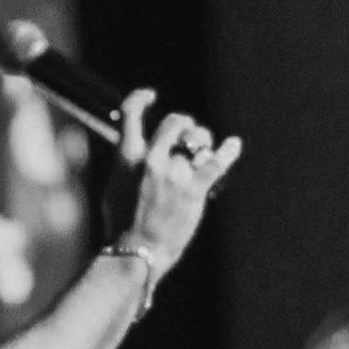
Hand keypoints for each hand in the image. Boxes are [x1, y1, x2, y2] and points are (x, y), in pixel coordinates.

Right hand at [105, 92, 241, 276]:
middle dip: (184, 124)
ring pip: (198, 141)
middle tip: (186, 133)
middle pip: (175, 122)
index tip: (150, 96)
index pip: (131, 111)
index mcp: (127, 155)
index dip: (140, 97)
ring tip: (203, 150)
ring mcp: (175, 173)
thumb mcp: (114, 185)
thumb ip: (126, 162)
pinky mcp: (194, 189)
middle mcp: (152, 158)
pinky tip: (234, 145)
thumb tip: (134, 147)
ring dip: (202, 143)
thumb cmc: (121, 224)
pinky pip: (217, 162)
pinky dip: (228, 152)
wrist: (137, 252)